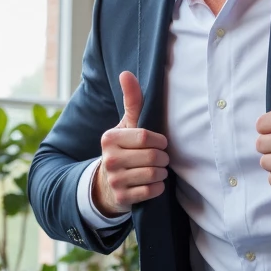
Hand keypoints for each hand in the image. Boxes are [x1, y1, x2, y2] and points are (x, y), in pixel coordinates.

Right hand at [92, 70, 169, 215]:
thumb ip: (132, 101)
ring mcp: (114, 180)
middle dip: (163, 158)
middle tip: (160, 158)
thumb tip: (126, 73)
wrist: (107, 184)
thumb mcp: (126, 125)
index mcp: (109, 138)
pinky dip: (158, 187)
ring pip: (154, 174)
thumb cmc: (124, 149)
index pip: (145, 137)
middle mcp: (109, 159)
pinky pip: (152, 191)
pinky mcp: (122, 198)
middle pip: (152, 157)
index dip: (160, 141)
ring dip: (161, 172)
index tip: (161, 143)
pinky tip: (152, 183)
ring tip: (156, 169)